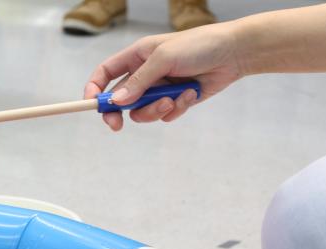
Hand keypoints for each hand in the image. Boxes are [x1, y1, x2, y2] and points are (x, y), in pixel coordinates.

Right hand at [84, 21, 243, 130]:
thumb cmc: (200, 46)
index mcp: (136, 57)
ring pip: (141, 112)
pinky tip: (190, 94)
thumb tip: (115, 102)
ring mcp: (159, 89)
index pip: (105, 73)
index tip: (91, 104)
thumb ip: (138, 82)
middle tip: (117, 125)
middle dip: (118, 113)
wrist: (234, 53)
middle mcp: (144, 74)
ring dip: (155, 110)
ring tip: (173, 99)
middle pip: (118, 100)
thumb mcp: (164, 58)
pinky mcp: (174, 101)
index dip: (94, 88)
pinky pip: (164, 114)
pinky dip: (176, 108)